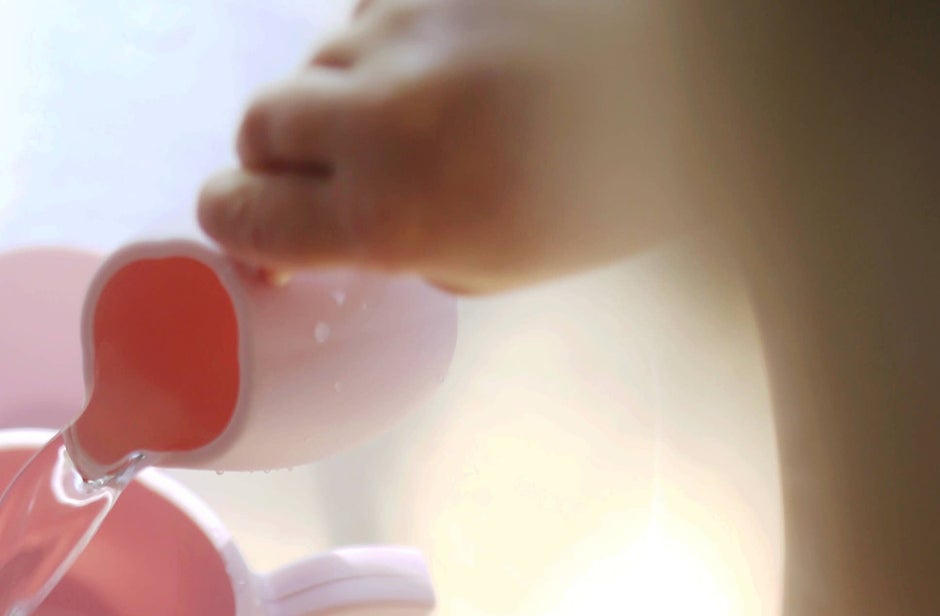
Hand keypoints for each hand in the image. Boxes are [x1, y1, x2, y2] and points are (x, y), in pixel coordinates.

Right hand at [198, 0, 680, 290]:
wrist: (703, 74)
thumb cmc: (608, 189)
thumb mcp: (497, 266)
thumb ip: (402, 250)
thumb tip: (341, 232)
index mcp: (386, 214)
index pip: (242, 213)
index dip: (237, 223)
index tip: (250, 230)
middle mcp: (376, 115)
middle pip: (259, 123)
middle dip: (278, 155)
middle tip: (323, 176)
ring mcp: (403, 26)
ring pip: (317, 59)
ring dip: (340, 92)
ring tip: (414, 116)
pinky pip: (373, 8)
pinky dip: (392, 38)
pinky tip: (449, 60)